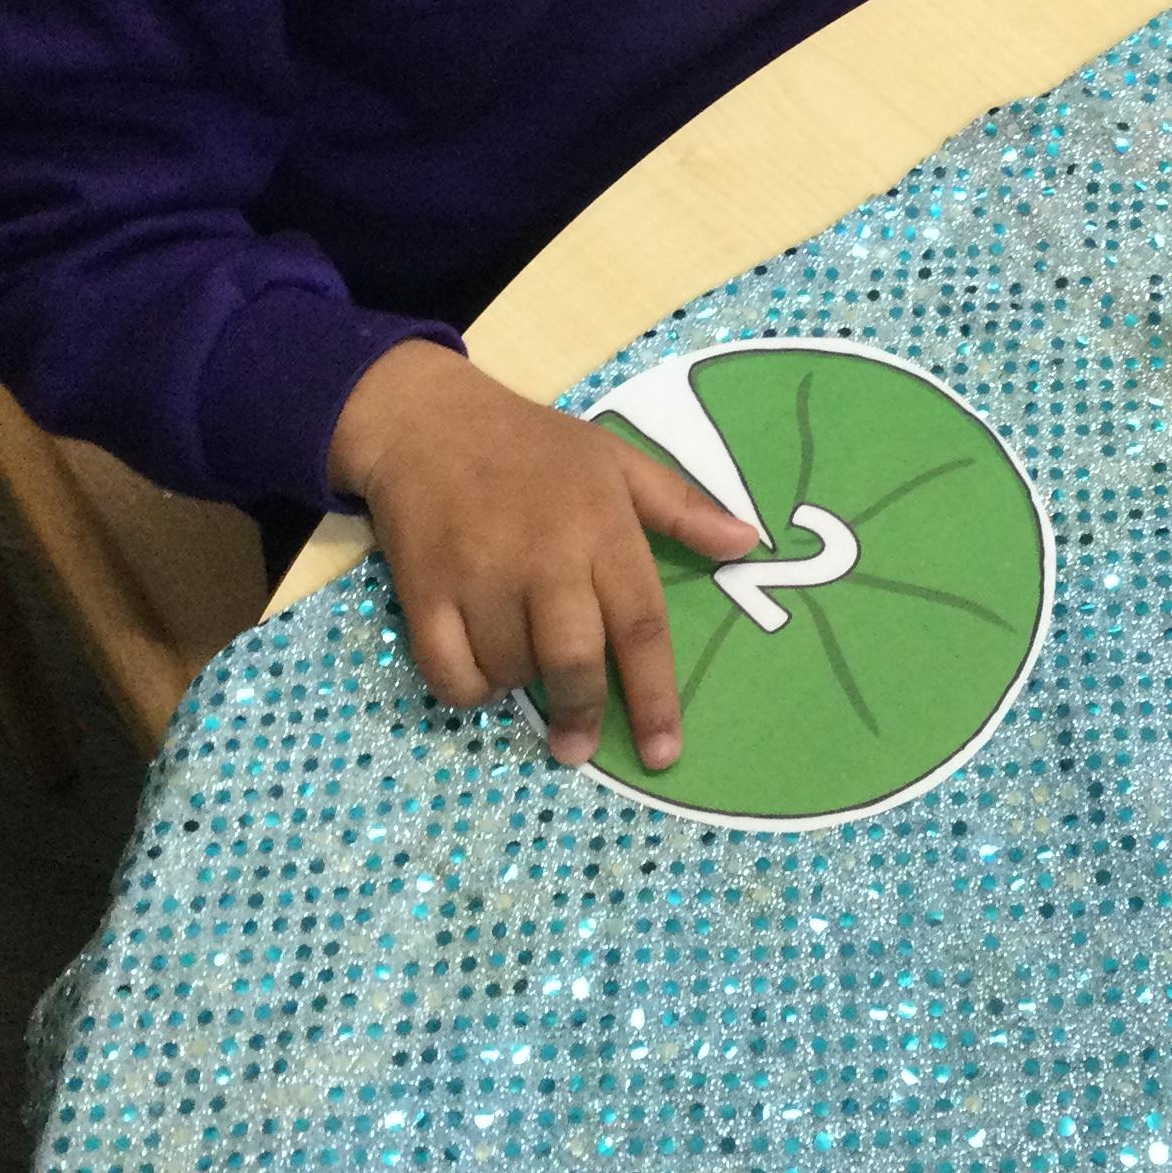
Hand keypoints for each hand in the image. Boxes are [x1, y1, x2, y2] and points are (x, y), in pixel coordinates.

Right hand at [329, 339, 758, 766]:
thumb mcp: (616, 460)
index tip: (666, 752)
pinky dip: (469, 689)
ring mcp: (480, 576)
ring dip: (521, 686)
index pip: (641, 627)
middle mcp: (546, 557)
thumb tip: (747, 543)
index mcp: (602, 527)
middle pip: (574, 662)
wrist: (427, 421)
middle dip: (582, 714)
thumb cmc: (533, 444)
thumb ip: (682, 507)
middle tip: (580, 744)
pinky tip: (479, 666)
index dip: (656, 697)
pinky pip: (451, 673)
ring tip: (522, 659)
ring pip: (511, 671)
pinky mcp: (424, 592)